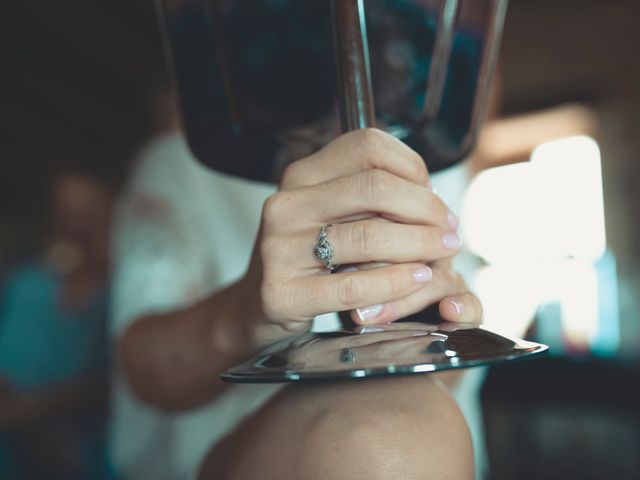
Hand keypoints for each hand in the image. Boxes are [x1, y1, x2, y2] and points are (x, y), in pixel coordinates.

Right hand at [239, 128, 481, 347]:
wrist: (257, 305)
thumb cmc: (307, 257)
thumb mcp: (328, 213)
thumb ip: (368, 196)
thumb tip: (429, 193)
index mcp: (301, 175)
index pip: (368, 146)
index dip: (413, 167)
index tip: (433, 196)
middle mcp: (286, 204)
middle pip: (375, 187)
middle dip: (426, 208)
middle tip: (450, 231)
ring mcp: (279, 247)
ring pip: (369, 235)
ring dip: (420, 245)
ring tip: (442, 255)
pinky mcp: (281, 292)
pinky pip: (352, 285)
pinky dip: (396, 282)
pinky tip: (417, 279)